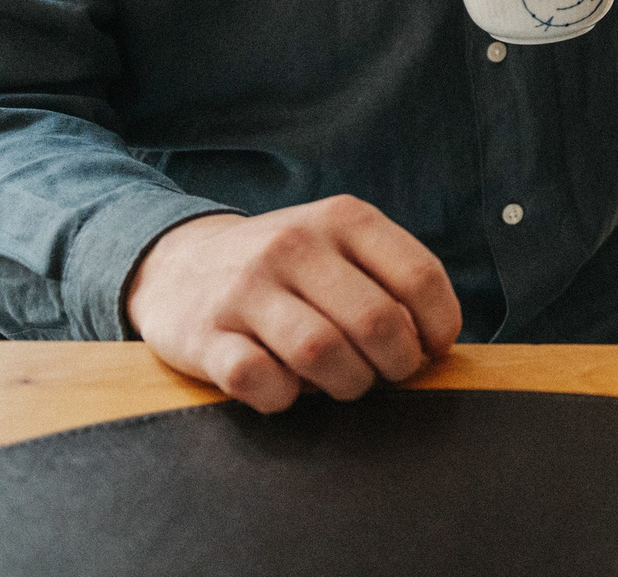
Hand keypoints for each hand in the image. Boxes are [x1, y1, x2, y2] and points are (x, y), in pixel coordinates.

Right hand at [125, 196, 459, 412]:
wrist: (178, 264)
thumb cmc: (285, 267)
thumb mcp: (339, 245)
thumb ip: (390, 277)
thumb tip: (436, 343)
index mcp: (342, 218)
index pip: (419, 276)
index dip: (439, 325)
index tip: (432, 349)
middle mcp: (294, 244)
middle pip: (377, 321)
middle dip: (396, 363)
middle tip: (386, 373)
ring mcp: (246, 289)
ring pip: (323, 353)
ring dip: (347, 383)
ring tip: (343, 381)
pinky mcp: (205, 335)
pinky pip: (262, 382)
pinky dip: (285, 398)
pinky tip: (286, 386)